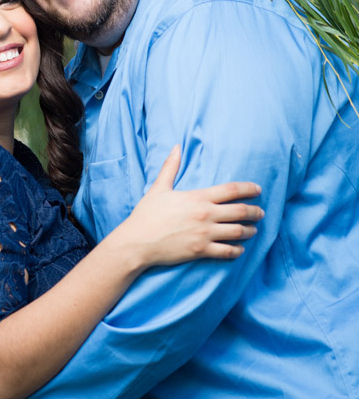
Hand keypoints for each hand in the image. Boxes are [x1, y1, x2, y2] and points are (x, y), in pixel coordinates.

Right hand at [124, 145, 263, 266]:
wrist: (137, 242)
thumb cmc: (146, 214)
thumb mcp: (159, 188)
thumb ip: (170, 167)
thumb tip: (176, 147)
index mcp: (197, 197)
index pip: (231, 190)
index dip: (248, 188)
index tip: (258, 189)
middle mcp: (205, 215)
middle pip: (240, 211)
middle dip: (255, 212)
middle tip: (261, 213)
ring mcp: (204, 234)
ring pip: (238, 232)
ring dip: (249, 231)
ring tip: (253, 230)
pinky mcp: (201, 250)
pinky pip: (227, 251)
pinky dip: (237, 250)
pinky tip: (240, 248)